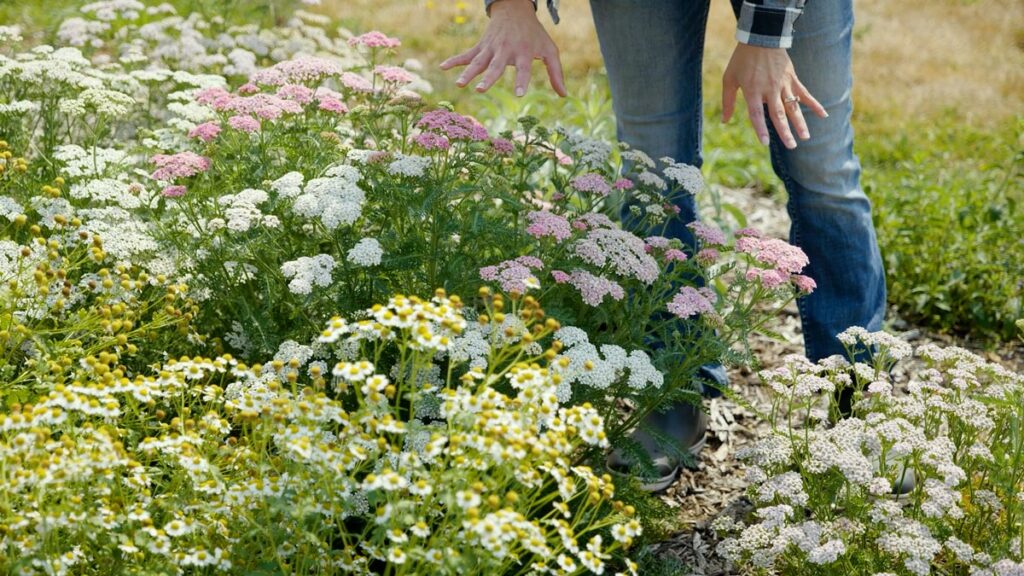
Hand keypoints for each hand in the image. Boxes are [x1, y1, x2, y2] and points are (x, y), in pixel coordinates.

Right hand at [440, 0, 566, 96]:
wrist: (515, 10)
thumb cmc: (535, 35)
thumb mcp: (549, 50)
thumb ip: (556, 73)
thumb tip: (564, 95)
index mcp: (523, 53)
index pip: (524, 69)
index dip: (522, 81)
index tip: (520, 94)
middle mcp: (505, 51)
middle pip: (496, 67)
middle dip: (488, 78)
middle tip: (481, 90)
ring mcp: (490, 48)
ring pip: (478, 62)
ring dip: (468, 72)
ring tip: (460, 84)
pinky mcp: (481, 46)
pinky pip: (466, 55)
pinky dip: (454, 61)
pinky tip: (442, 67)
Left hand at [722, 43, 826, 148]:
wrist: (761, 37)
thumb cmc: (742, 60)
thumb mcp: (729, 79)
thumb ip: (727, 101)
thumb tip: (724, 121)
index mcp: (752, 90)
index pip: (757, 114)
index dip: (761, 129)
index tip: (765, 143)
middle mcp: (769, 89)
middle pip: (778, 114)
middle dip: (785, 132)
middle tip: (792, 146)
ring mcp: (783, 84)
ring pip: (793, 107)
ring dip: (800, 123)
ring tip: (806, 137)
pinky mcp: (793, 79)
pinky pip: (805, 93)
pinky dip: (815, 104)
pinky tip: (823, 115)